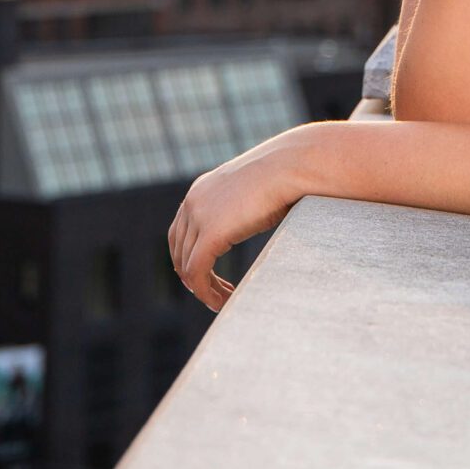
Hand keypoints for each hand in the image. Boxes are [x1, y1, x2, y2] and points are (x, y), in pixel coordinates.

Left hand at [168, 127, 316, 311]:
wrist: (290, 167)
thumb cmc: (284, 177)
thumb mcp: (253, 192)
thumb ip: (241, 207)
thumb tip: (252, 219)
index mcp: (200, 191)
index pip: (180, 232)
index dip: (191, 258)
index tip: (210, 276)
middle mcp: (193, 202)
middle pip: (179, 251)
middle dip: (194, 276)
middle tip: (216, 294)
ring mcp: (198, 217)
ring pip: (187, 266)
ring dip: (203, 289)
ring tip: (223, 301)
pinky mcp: (210, 234)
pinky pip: (197, 273)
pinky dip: (206, 292)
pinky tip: (222, 302)